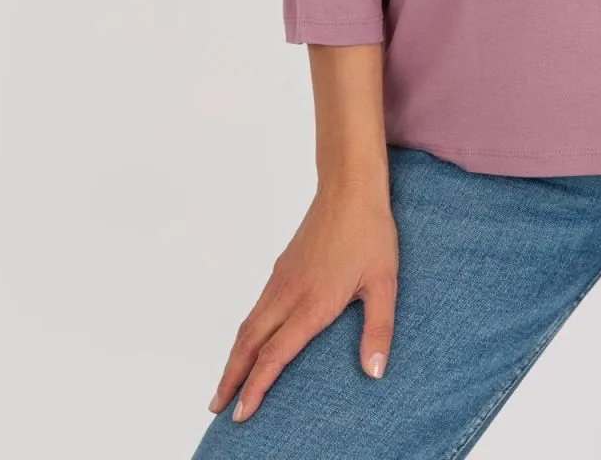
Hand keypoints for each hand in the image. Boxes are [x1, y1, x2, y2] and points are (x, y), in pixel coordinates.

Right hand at [206, 178, 398, 421]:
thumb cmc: (370, 233)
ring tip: (225, 383)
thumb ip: (378, 330)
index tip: (241, 413)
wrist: (349, 187)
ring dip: (234, 356)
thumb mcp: (384, 283)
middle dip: (230, 378)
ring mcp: (282, 279)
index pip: (274, 355)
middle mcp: (289, 294)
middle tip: (216, 407)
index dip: (256, 387)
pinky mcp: (283, 267)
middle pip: (249, 343)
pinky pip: (257, 307)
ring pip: (248, 324)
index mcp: (312, 303)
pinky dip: (245, 332)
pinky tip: (250, 340)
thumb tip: (375, 372)